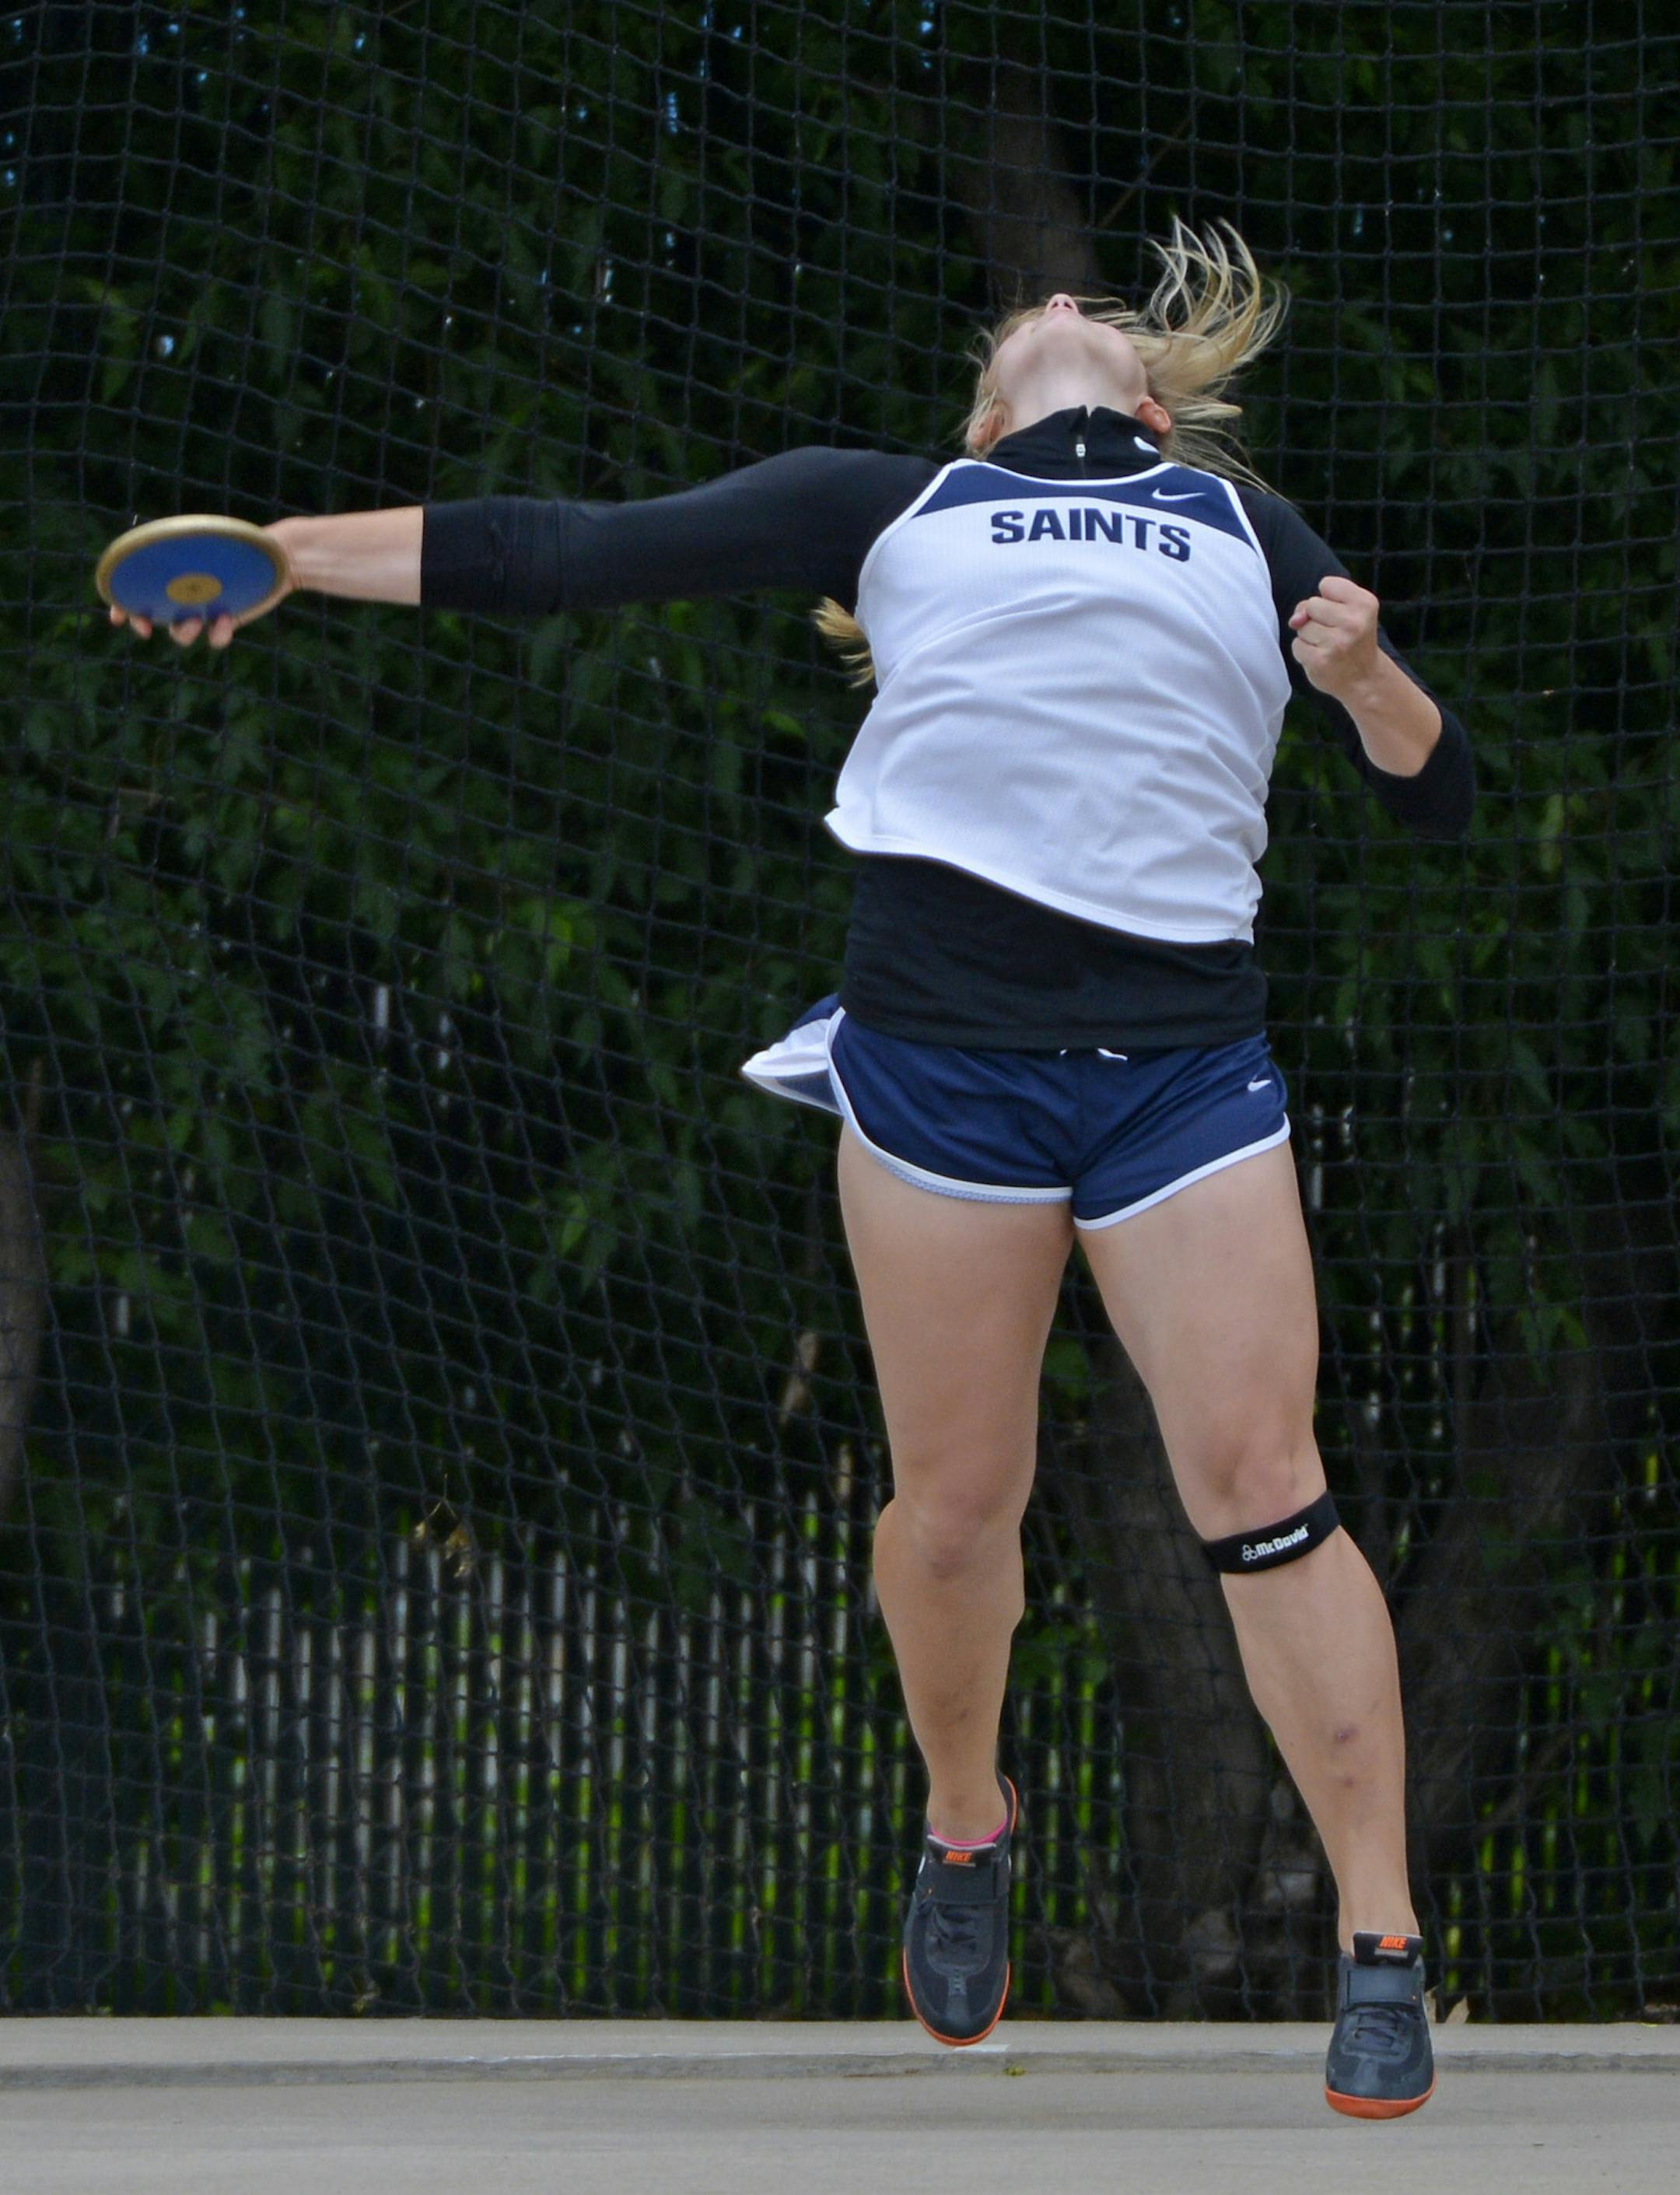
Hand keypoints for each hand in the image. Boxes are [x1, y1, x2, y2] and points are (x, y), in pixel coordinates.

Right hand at [106, 521, 296, 651]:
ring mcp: (201, 609)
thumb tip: (147, 534)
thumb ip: (181, 539)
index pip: (136, 589)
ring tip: (195, 620)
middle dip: (141, 623)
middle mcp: (181, 593)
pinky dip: (217, 634)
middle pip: (151, 617)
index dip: (122, 605)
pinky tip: (224, 618)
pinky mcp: (224, 621)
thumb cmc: (237, 538)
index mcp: (169, 572)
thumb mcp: (206, 533)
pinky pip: (214, 638)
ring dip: (182, 631)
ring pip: (181, 633)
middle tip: (144, 628)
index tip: (117, 615)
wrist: (273, 554)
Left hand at [1288, 573, 1380, 698]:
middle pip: (1312, 604)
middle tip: (1334, 632)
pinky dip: (1304, 651)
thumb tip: (1295, 619)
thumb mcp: (1348, 611)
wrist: (1364, 678)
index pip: (1327, 584)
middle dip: (1316, 617)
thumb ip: (1317, 603)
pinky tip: (1321, 657)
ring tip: (1328, 645)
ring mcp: (1337, 643)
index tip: (1341, 613)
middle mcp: (1354, 622)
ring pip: (1302, 626)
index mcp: (1365, 603)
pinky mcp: (1320, 661)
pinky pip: (1296, 645)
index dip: (1328, 598)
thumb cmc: (1352, 639)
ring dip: (1309, 636)